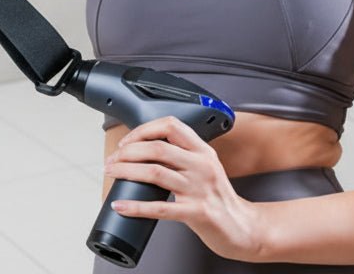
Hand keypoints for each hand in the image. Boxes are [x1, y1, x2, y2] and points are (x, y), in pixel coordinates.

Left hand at [105, 115, 263, 261]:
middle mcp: (201, 165)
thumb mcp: (205, 167)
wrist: (241, 228)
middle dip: (128, 152)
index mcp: (202, 150)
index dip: (144, 130)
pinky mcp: (197, 213)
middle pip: (157, 148)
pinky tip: (122, 206)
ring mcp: (199, 189)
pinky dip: (136, 207)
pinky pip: (161, 208)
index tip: (127, 141)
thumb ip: (182, 155)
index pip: (171, 125)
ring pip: (155, 172)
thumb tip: (144, 150)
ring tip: (112, 174)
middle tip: (112, 160)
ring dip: (127, 172)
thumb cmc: (219, 198)